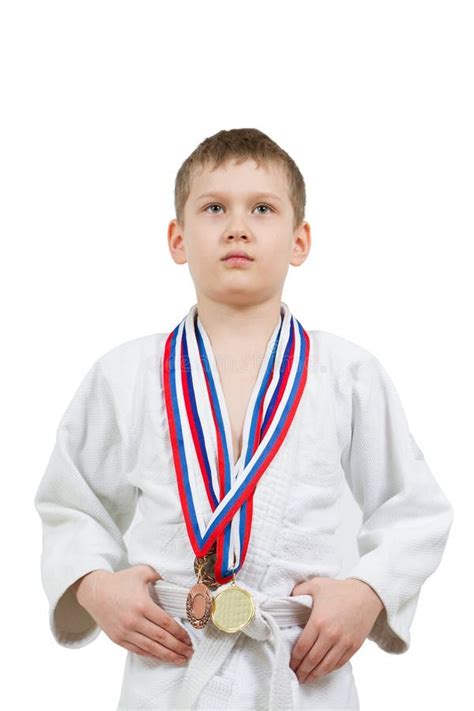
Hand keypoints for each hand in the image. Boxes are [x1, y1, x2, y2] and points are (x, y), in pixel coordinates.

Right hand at [74, 565, 193, 664]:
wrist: (94, 592)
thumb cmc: (119, 581)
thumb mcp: (141, 572)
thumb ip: (159, 574)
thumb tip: (175, 576)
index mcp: (142, 605)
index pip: (166, 623)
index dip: (179, 633)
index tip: (189, 638)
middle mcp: (134, 621)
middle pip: (161, 638)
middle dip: (177, 647)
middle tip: (189, 653)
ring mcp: (125, 632)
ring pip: (151, 648)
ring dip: (167, 655)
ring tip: (180, 659)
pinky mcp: (118, 639)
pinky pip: (138, 650)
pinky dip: (152, 655)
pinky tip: (162, 657)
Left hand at [289, 576, 383, 683]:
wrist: (366, 594)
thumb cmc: (339, 589)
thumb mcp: (316, 585)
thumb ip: (299, 591)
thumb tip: (287, 599)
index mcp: (318, 622)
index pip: (302, 647)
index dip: (294, 659)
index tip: (289, 664)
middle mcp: (330, 635)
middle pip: (312, 660)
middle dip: (302, 671)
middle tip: (295, 676)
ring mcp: (344, 643)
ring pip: (326, 666)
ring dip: (315, 675)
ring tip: (307, 679)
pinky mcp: (354, 646)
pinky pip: (339, 663)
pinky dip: (329, 670)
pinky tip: (322, 671)